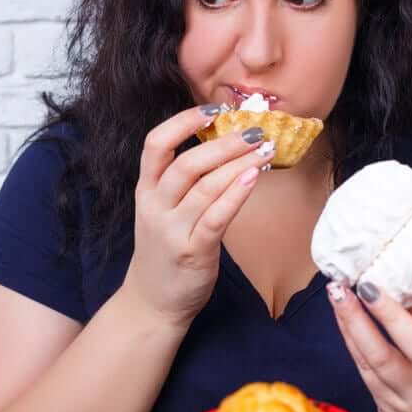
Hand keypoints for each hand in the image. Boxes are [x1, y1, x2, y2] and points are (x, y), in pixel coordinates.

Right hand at [121, 105, 274, 328]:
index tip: (214, 110)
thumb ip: (184, 182)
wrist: (151, 302)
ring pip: (205, 187)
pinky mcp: (192, 252)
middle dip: (224, 142)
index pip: (155, 144)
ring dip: (238, 164)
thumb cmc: (165, 251)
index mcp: (146, 190)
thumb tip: (226, 145)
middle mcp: (155, 207)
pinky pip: (216, 217)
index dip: (183, 122)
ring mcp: (172, 231)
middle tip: (254, 130)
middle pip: (186, 163)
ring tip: (264, 149)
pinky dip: (236, 194)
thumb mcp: (162, 210)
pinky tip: (254, 177)